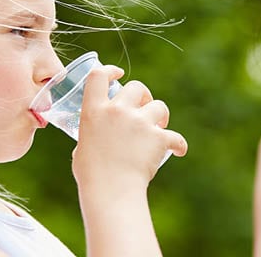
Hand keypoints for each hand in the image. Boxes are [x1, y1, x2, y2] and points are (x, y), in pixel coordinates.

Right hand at [72, 65, 187, 189]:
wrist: (111, 190)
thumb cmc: (92, 176)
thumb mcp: (82, 150)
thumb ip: (89, 140)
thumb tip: (91, 146)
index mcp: (94, 111)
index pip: (98, 76)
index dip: (110, 70)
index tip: (118, 73)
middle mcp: (117, 111)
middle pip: (136, 86)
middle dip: (144, 95)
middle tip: (144, 110)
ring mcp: (139, 122)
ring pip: (159, 106)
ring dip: (161, 116)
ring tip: (159, 129)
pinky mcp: (158, 136)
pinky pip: (175, 136)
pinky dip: (178, 144)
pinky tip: (178, 151)